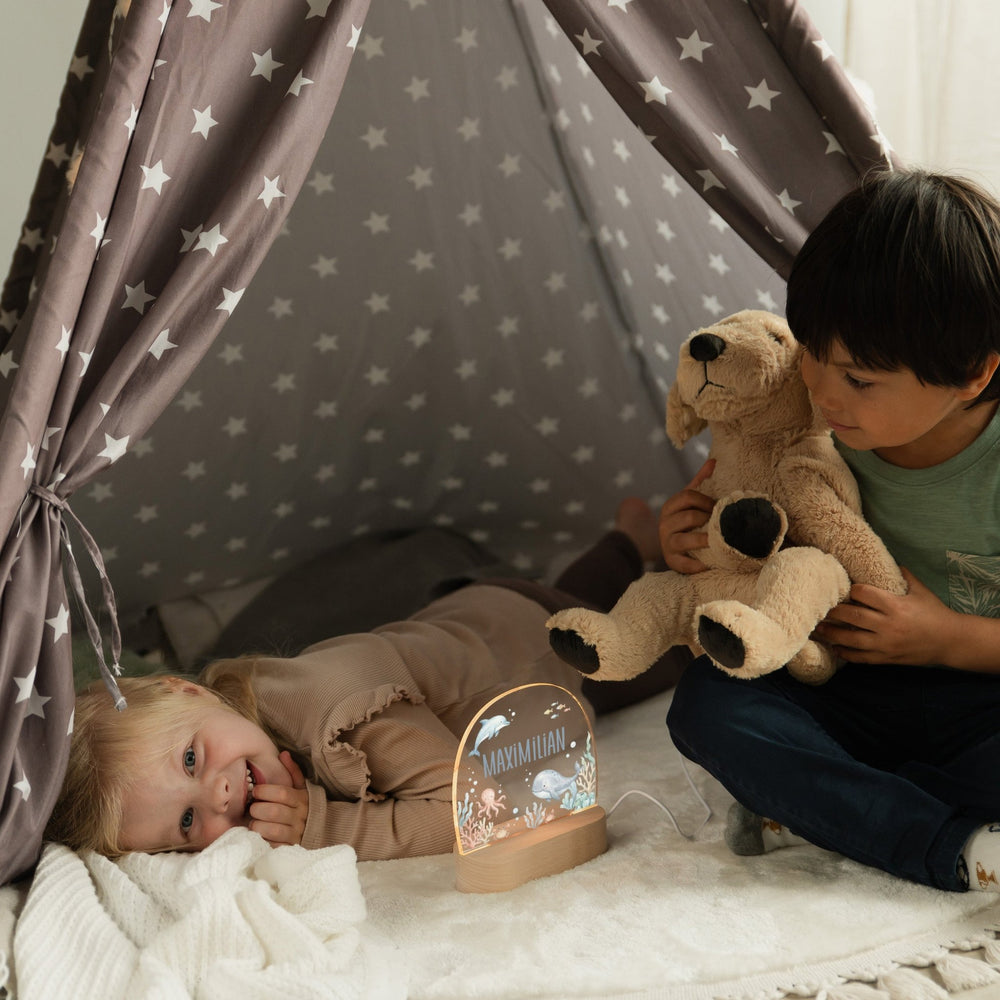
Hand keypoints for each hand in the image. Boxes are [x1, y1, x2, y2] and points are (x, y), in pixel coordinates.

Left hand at [248, 750, 309, 846]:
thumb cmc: (304, 805)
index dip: (266, 790)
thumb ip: (292, 771)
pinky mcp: (291, 847)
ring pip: (273, 830)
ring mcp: (296, 833)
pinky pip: (274, 845)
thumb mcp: (301, 787)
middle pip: (274, 811)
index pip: (282, 793)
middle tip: (253, 808)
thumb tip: (283, 753)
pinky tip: (260, 835)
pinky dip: (264, 841)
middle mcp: (299, 816)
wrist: (322, 829)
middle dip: (258, 809)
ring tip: (254, 823)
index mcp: (301, 799)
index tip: (257, 791)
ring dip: (258, 826)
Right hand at [658, 459, 715, 572]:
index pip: (688, 496)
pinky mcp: (671, 561)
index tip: (719, 507)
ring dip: (704, 540)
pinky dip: (696, 565)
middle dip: (707, 520)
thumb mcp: (690, 500)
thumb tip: (713, 460)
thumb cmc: (687, 520)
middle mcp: (665, 524)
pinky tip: (708, 565)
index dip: (706, 500)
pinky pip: (683, 564)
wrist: (673, 547)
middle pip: (689, 517)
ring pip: (684, 539)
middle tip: (722, 524)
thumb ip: (700, 481)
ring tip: (718, 541)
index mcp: (670, 507)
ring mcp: (666, 543)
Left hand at [814, 567, 957, 665]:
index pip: (863, 594)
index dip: (852, 590)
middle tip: (818, 607)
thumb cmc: (934, 612)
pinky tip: (835, 648)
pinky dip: (846, 653)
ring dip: (831, 634)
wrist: (951, 641)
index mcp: (895, 605)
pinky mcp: (886, 658)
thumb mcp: (920, 590)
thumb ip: (901, 574)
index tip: (843, 588)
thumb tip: (884, 557)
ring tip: (817, 628)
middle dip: (833, 611)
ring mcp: (886, 644)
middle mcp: (888, 625)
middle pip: (852, 616)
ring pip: (851, 639)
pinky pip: (861, 658)